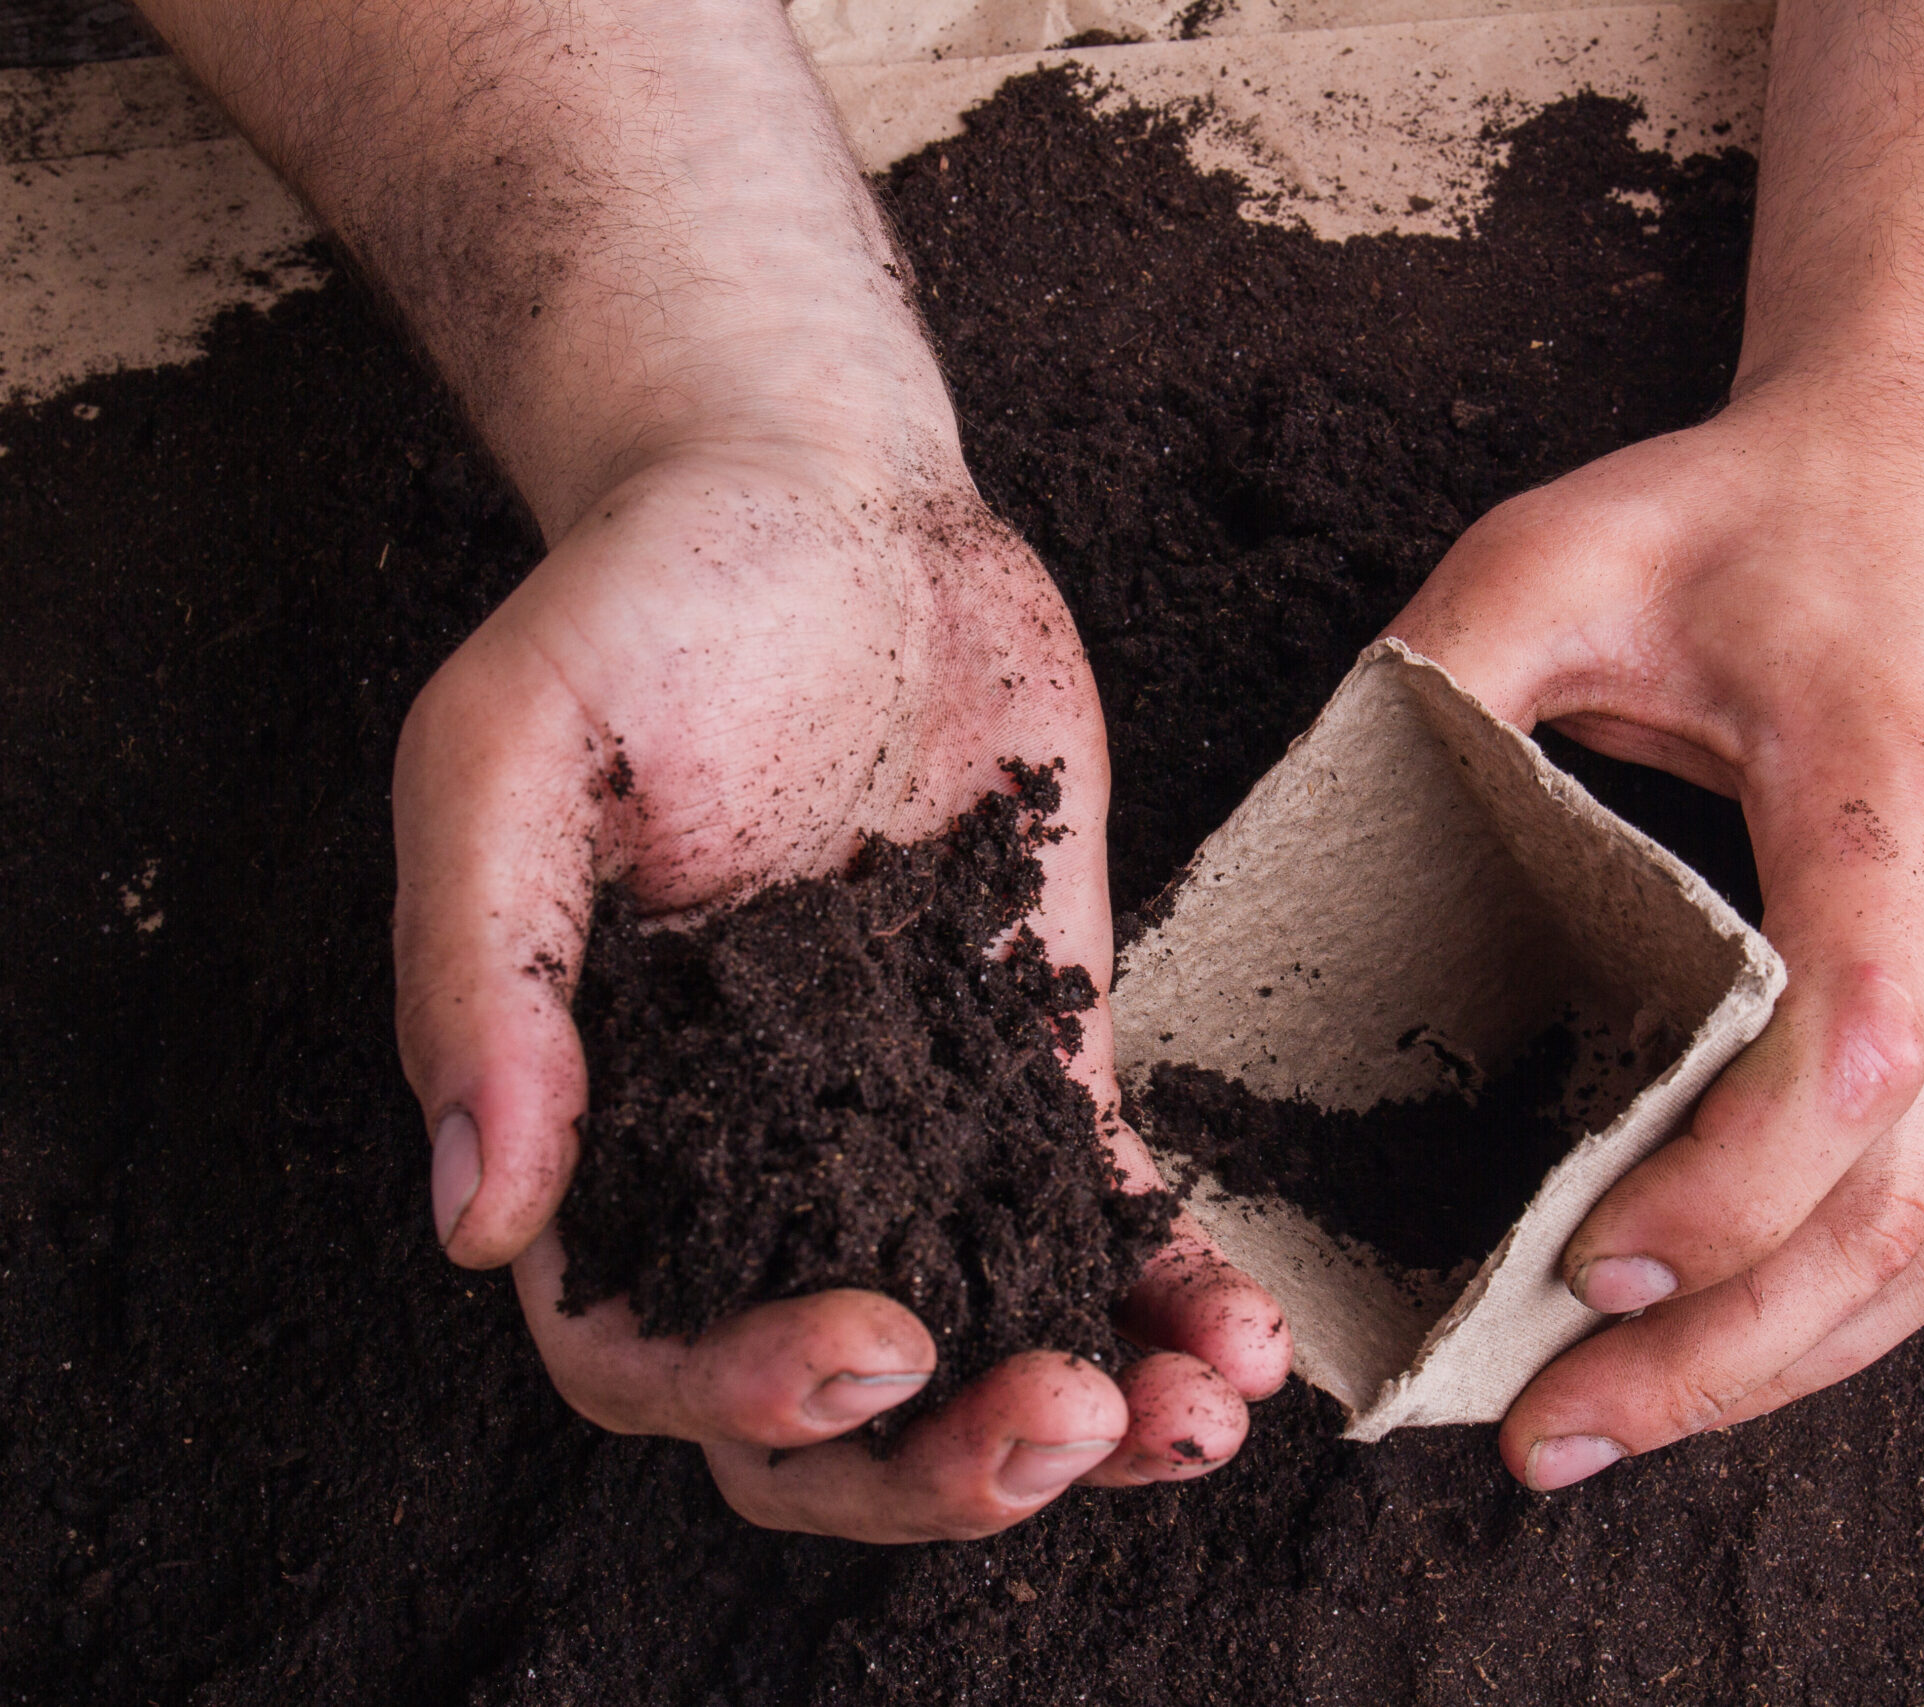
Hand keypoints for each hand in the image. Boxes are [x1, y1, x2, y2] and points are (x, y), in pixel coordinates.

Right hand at [393, 440, 1289, 1540]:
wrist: (826, 507)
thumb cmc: (640, 609)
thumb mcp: (508, 755)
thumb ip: (488, 975)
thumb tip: (479, 1218)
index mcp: (603, 1126)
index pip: (648, 1348)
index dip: (750, 1393)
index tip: (880, 1347)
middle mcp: (754, 1162)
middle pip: (830, 1410)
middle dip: (943, 1461)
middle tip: (1065, 1427)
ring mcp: (907, 1120)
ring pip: (983, 1337)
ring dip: (1092, 1415)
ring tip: (1201, 1416)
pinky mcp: (1034, 1054)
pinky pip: (1100, 1213)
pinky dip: (1167, 1289)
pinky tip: (1248, 1333)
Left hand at [1388, 380, 1923, 1487]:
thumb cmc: (1749, 512)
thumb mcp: (1559, 555)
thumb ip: (1437, 680)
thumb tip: (1292, 850)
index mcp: (1892, 798)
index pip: (1858, 1045)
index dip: (1732, 1189)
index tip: (1587, 1264)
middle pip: (1904, 1205)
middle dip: (1729, 1352)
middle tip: (1551, 1426)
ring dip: (1785, 1364)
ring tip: (1608, 1423)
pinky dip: (1839, 1307)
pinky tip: (1718, 1348)